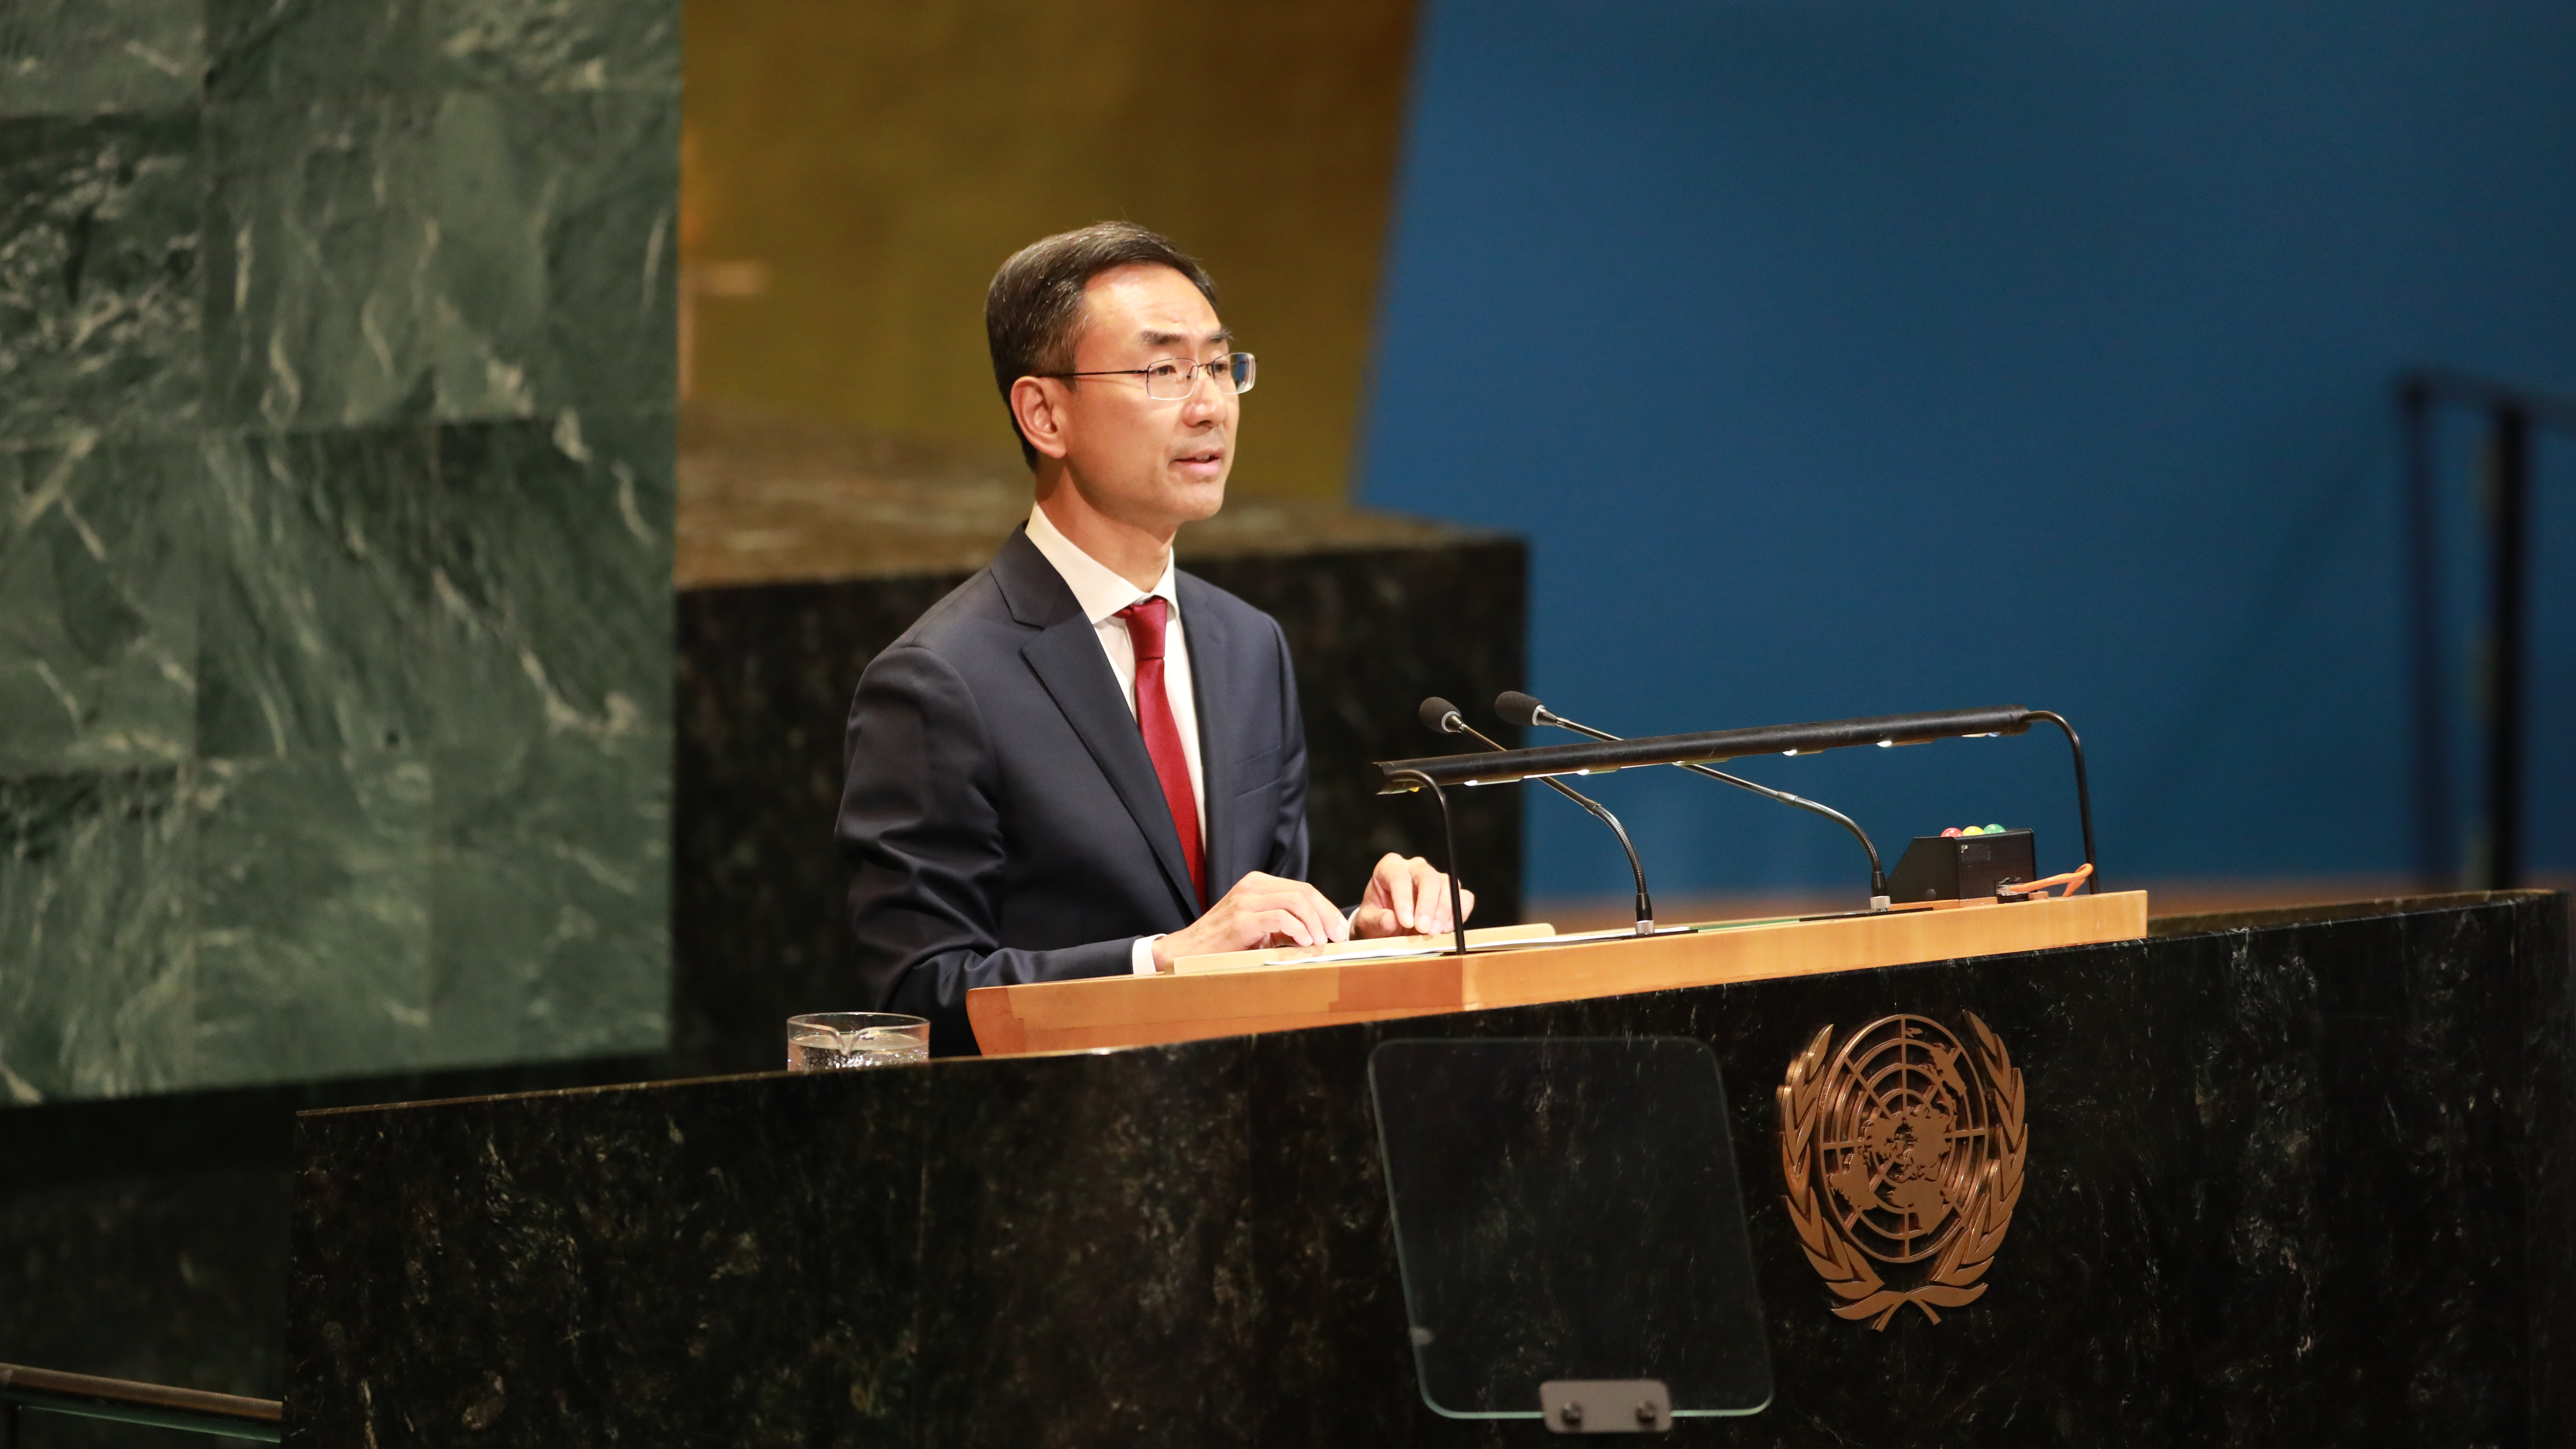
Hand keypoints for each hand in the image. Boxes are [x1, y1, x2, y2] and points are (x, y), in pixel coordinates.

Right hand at [1150, 871, 1349, 969]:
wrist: (1188, 952)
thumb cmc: (1225, 944)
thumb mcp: (1259, 927)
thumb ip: (1285, 923)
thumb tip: (1320, 934)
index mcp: (1258, 884)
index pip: (1303, 889)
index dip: (1326, 908)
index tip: (1339, 929)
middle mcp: (1252, 885)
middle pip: (1304, 892)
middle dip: (1327, 915)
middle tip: (1338, 937)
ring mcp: (1246, 900)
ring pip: (1296, 901)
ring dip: (1315, 923)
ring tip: (1322, 942)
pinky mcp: (1242, 918)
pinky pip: (1279, 917)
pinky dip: (1298, 930)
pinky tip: (1305, 943)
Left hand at [1351, 853, 1475, 938]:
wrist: (1388, 927)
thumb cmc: (1377, 919)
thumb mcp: (1368, 922)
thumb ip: (1377, 921)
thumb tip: (1391, 920)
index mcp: (1390, 868)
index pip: (1399, 877)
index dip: (1404, 899)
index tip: (1405, 922)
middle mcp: (1415, 868)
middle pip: (1428, 878)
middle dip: (1428, 905)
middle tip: (1424, 929)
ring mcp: (1436, 878)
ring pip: (1448, 885)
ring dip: (1444, 911)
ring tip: (1434, 932)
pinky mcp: (1451, 893)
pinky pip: (1464, 897)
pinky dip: (1459, 914)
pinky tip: (1447, 929)